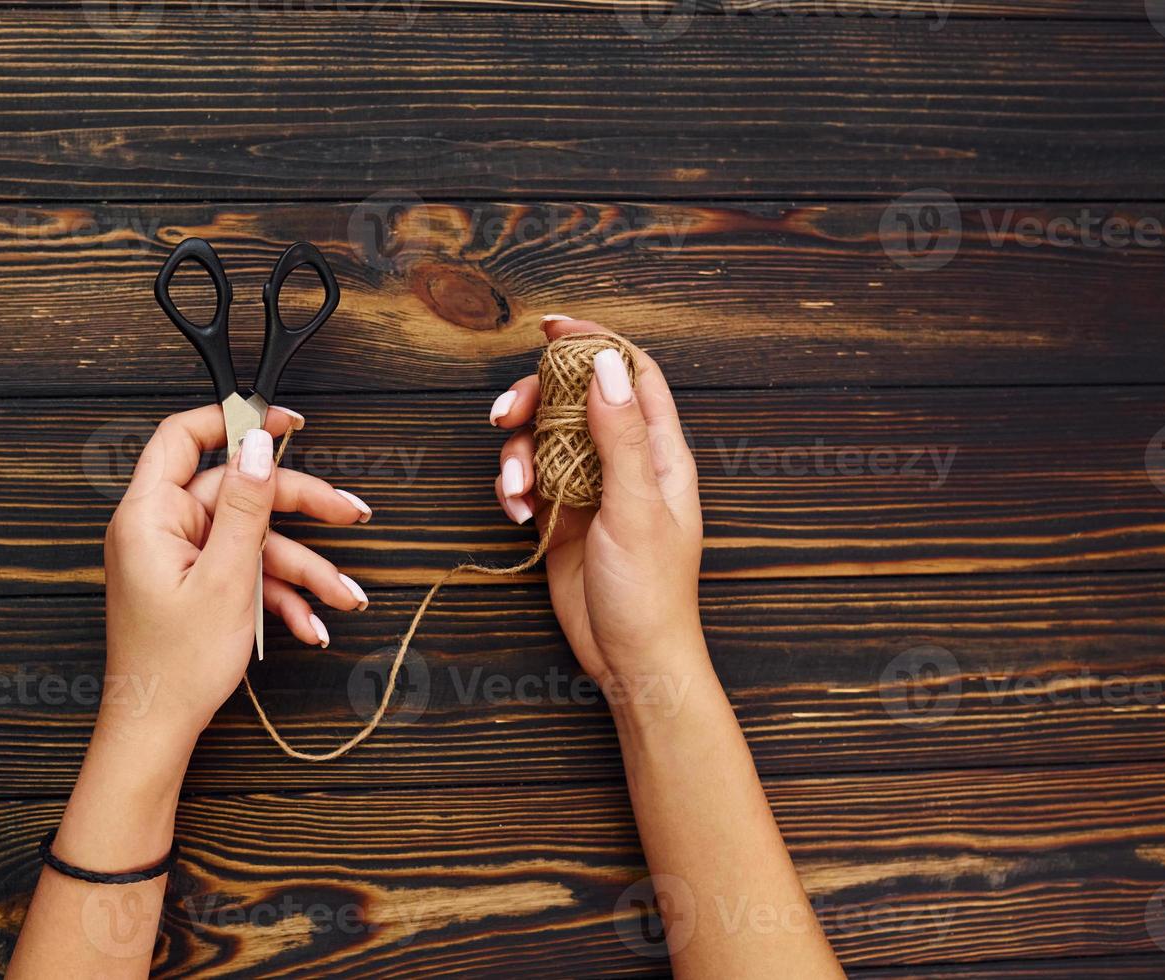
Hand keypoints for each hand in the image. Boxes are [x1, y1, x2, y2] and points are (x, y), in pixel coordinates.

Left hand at [100, 403, 371, 768]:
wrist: (156, 731)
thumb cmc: (175, 665)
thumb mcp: (225, 578)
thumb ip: (243, 505)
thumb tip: (254, 444)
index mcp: (150, 515)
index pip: (184, 437)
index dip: (235, 420)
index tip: (284, 421)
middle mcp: (161, 529)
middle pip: (238, 493)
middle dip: (300, 510)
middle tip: (350, 515)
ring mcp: (180, 558)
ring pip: (252, 539)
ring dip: (303, 569)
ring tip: (344, 596)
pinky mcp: (195, 584)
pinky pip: (245, 571)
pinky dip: (279, 594)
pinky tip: (311, 623)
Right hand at [490, 317, 703, 697]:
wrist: (631, 659)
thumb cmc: (650, 591)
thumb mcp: (636, 507)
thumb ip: (621, 436)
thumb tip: (606, 364)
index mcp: (659, 452)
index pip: (630, 373)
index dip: (595, 342)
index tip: (551, 328)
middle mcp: (625, 461)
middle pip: (574, 399)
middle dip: (535, 400)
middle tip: (504, 415)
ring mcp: (591, 487)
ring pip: (544, 439)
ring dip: (519, 456)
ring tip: (517, 492)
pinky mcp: (562, 516)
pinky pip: (530, 481)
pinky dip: (515, 489)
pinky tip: (517, 515)